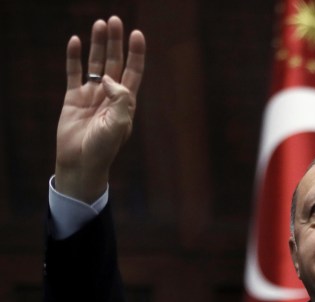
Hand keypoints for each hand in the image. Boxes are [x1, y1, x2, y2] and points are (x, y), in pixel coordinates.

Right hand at [55, 16, 145, 202]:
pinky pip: (74, 73)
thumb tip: (109, 78)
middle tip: (115, 20)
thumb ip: (120, 99)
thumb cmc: (104, 148)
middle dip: (116, 42)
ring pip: (96, 63)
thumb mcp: (119, 124)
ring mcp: (91, 95)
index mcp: (126, 102)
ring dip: (98, 44)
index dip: (136, 53)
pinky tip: (75, 41)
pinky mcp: (73, 98)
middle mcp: (110, 95)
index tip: (137, 34)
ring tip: (99, 24)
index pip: (133, 71)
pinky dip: (74, 57)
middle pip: (115, 62)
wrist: (81, 162)